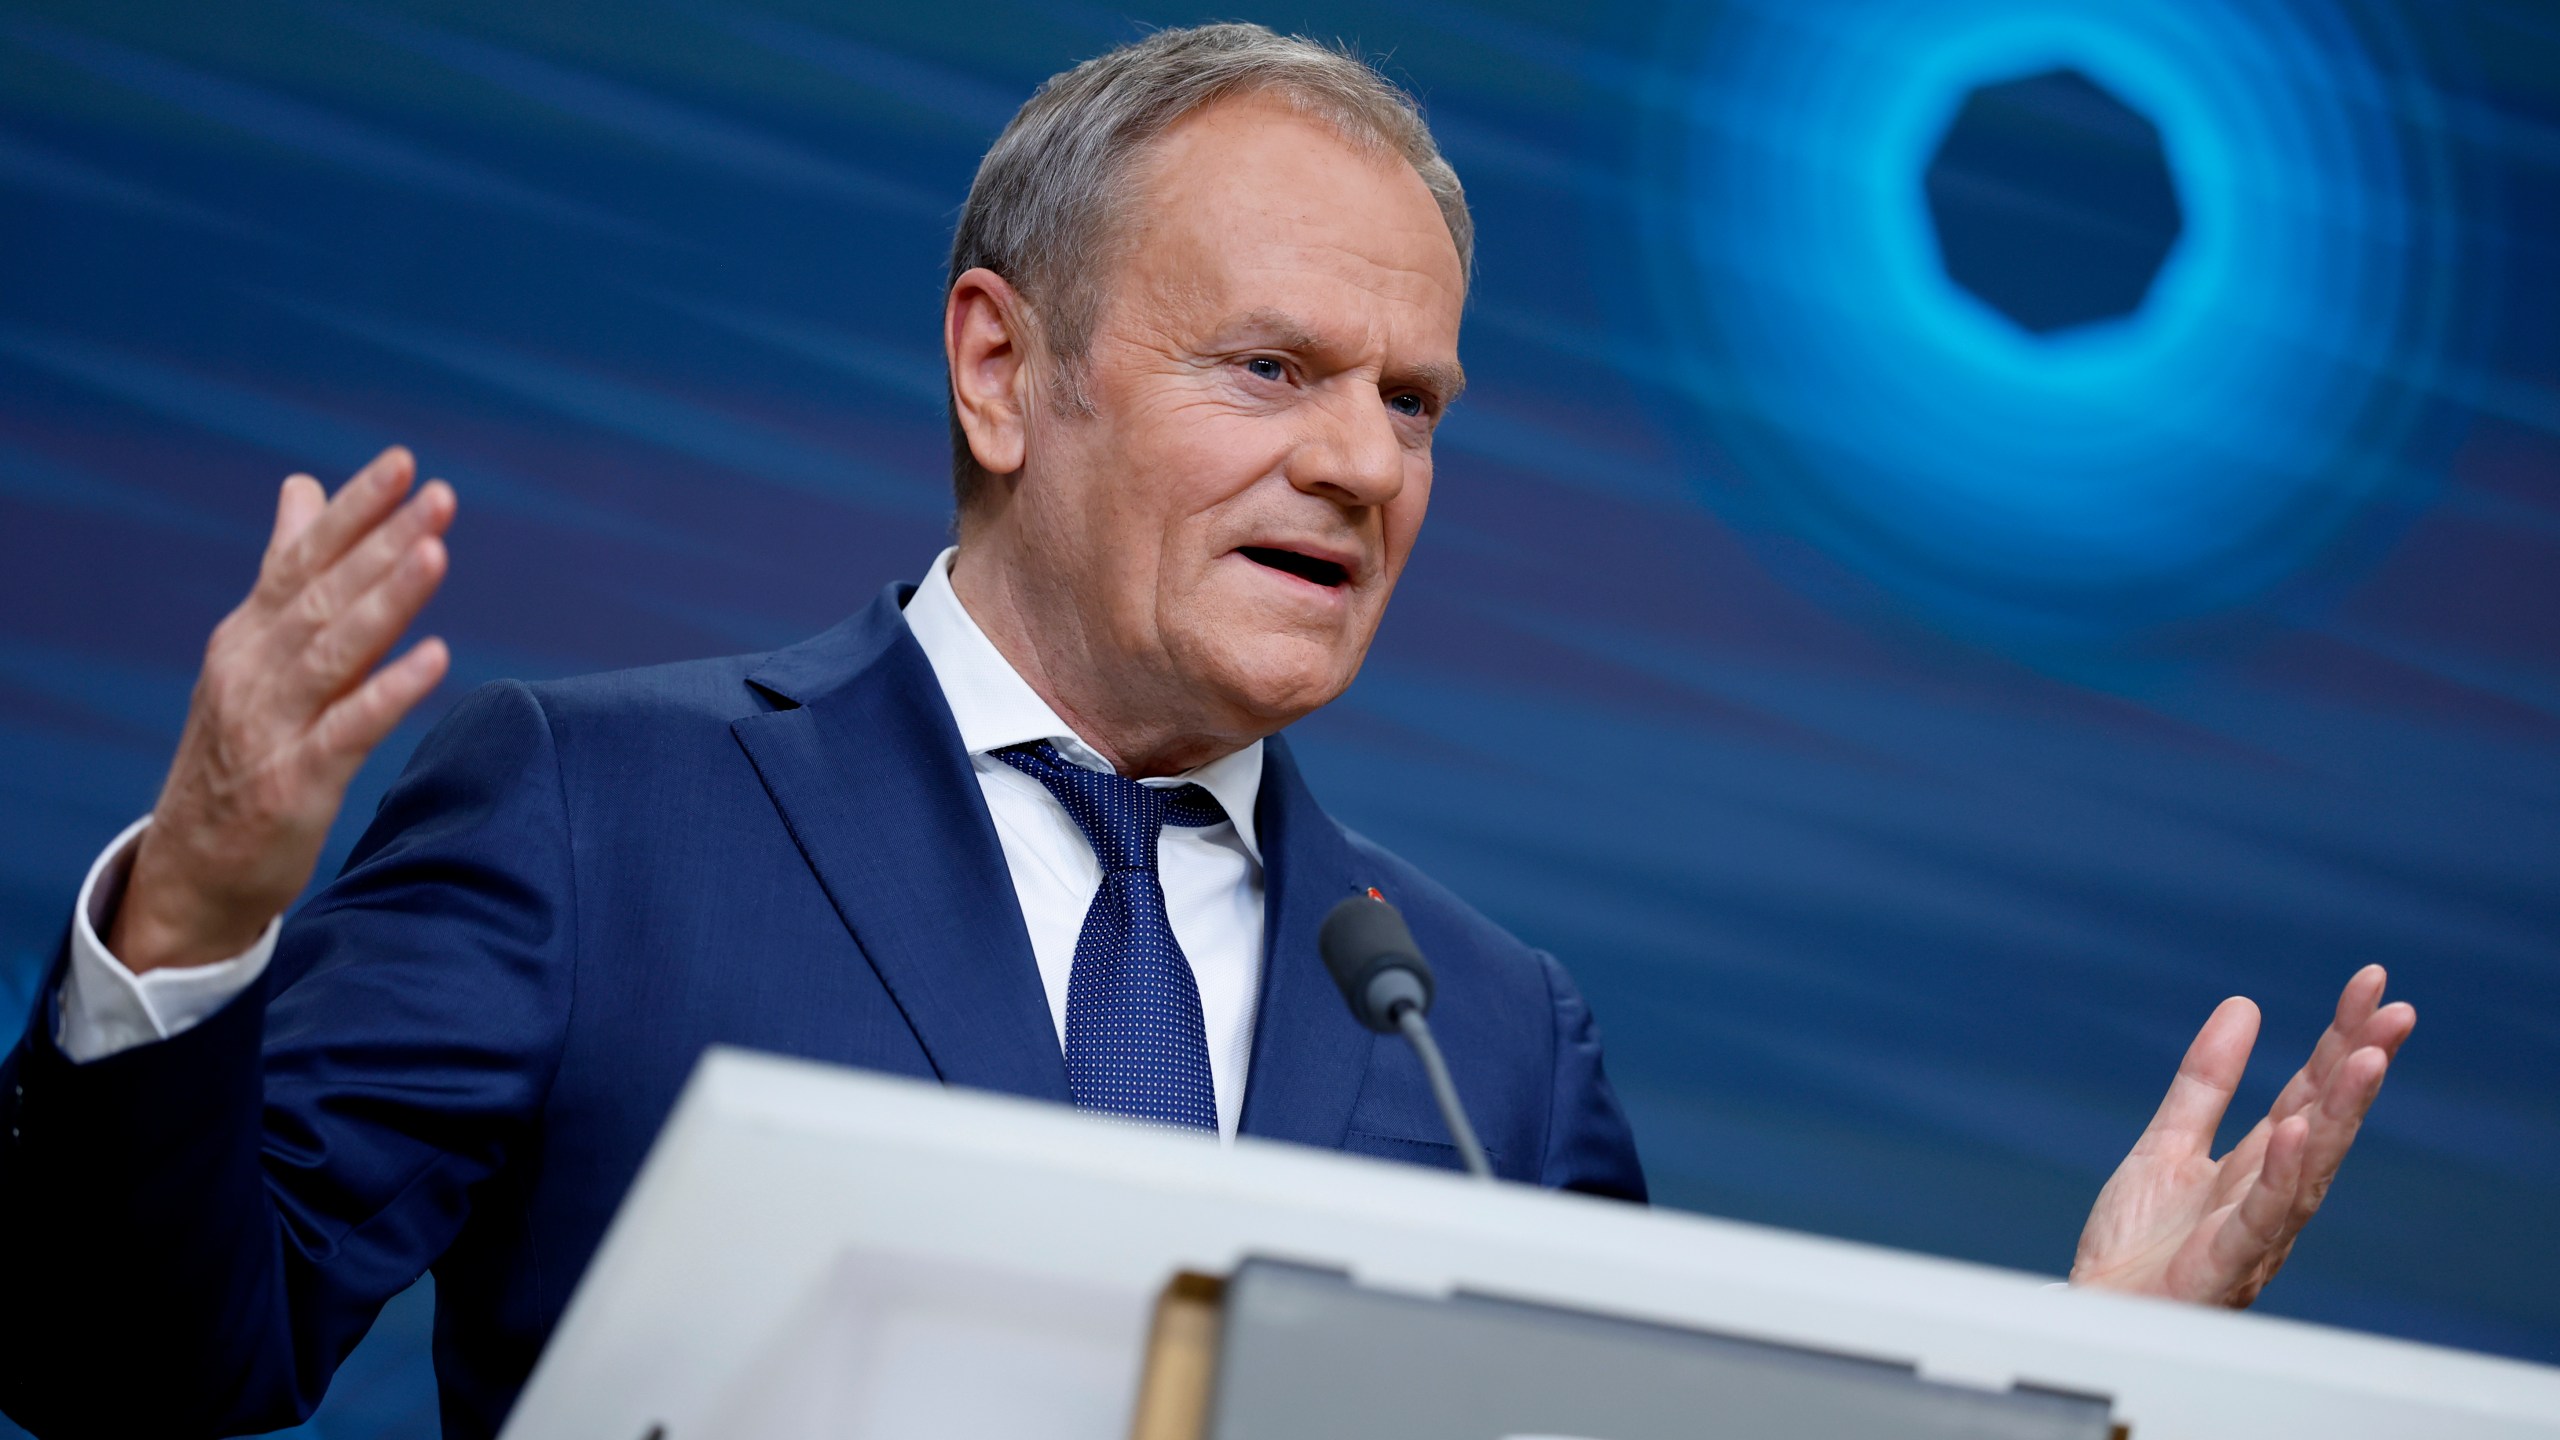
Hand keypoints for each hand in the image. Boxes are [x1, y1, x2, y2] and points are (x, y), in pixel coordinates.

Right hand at [109, 447, 454, 972]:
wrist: (194, 866)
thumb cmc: (239, 747)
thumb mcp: (255, 652)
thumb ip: (284, 571)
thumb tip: (302, 486)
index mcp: (249, 634)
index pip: (302, 557)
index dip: (353, 510)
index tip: (403, 463)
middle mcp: (254, 669)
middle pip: (325, 595)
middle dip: (383, 542)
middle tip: (440, 497)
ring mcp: (272, 725)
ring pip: (335, 651)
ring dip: (387, 601)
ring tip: (436, 553)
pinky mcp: (296, 782)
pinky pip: (350, 729)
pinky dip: (390, 691)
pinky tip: (435, 658)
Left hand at [2069, 966, 2414, 1306]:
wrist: (2096, 1315)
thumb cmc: (2140, 1247)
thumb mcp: (2166, 1143)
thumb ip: (2205, 1084)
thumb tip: (2243, 1008)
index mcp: (2257, 1168)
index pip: (2308, 1094)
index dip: (2339, 1040)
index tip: (2369, 986)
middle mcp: (2268, 1199)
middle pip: (2323, 1124)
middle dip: (2359, 1068)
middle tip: (2395, 1012)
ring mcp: (2251, 1234)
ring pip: (2308, 1169)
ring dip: (2340, 1114)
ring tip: (2366, 1058)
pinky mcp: (2221, 1266)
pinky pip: (2258, 1219)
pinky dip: (2280, 1176)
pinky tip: (2296, 1133)